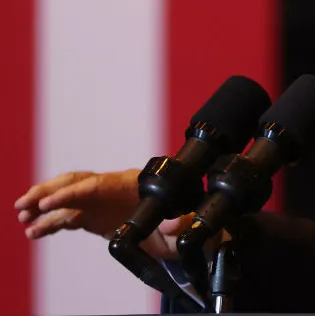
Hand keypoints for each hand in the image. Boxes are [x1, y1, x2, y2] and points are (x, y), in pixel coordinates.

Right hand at [13, 169, 189, 259]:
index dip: (72, 192)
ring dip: (43, 205)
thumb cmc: (186, 221)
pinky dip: (50, 223)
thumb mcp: (191, 223)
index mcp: (132, 185)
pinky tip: (34, 232)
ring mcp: (102, 203)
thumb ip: (184, 222)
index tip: (51, 202)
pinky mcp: (96, 217)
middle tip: (26, 204)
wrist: (184, 232)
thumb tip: (173, 223)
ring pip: (67, 199)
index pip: (97, 184)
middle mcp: (113, 190)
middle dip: (49, 191)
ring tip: (23, 217)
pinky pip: (68, 217)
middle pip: (76, 184)